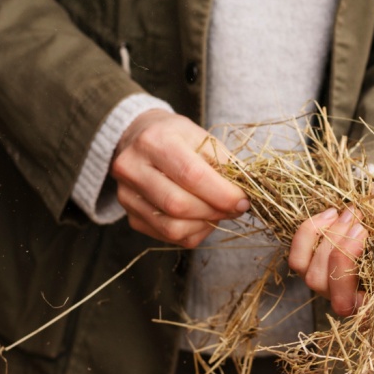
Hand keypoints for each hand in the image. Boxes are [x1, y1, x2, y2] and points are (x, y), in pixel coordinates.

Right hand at [112, 109, 249, 247]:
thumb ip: (223, 164)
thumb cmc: (174, 137)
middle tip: (234, 209)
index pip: (191, 175)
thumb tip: (246, 194)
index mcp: (154, 141)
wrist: (137, 138)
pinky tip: (200, 218)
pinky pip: (168, 236)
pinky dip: (192, 232)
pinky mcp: (130, 216)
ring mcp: (127, 195)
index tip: (242, 200)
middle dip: (214, 212)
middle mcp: (132, 168)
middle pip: (178, 205)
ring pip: (172, 227)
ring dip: (204, 225)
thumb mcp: (200, 137)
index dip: (222, 194)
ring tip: (217, 212)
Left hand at [288, 201, 373, 316]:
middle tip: (359, 222)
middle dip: (337, 248)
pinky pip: (296, 256)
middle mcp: (344, 297)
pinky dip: (309, 232)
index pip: (345, 303)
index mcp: (372, 302)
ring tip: (351, 213)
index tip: (365, 234)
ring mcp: (324, 282)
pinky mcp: (310, 264)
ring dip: (326, 238)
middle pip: (321, 284)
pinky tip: (331, 214)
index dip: (346, 270)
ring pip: (306, 272)